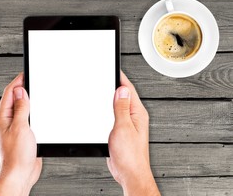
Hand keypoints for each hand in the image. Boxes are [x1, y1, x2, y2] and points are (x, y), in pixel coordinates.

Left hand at [0, 72, 41, 195]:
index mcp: (3, 117)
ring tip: (34, 90)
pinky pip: (27, 117)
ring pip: (22, 107)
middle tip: (31, 79)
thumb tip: (20, 91)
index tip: (25, 73)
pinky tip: (38, 109)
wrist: (21, 173)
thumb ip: (21, 108)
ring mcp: (15, 127)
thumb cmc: (17, 155)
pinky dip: (33, 110)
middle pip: (14, 98)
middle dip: (23, 88)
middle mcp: (8, 121)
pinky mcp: (23, 133)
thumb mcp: (20, 127)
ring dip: (28, 99)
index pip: (9, 93)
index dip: (17, 81)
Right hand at [107, 70, 159, 195]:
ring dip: (112, 97)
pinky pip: (115, 114)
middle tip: (107, 75)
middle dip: (116, 85)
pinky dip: (109, 109)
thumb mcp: (123, 127)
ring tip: (106, 87)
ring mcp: (128, 123)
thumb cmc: (130, 155)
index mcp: (137, 113)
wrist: (129, 172)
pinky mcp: (121, 130)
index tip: (114, 69)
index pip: (129, 90)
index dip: (121, 78)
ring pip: (119, 105)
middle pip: (124, 95)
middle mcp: (134, 117)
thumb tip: (121, 91)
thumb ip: (122, 108)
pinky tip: (105, 107)